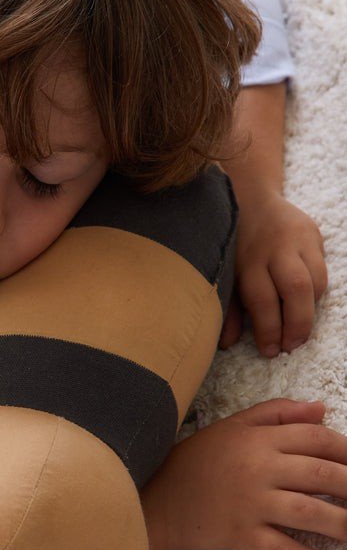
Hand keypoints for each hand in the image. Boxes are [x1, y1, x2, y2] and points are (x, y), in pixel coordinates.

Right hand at [140, 399, 345, 549]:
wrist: (155, 497)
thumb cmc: (196, 460)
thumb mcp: (233, 426)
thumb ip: (277, 413)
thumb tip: (321, 409)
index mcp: (258, 438)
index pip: (316, 439)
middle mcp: (258, 467)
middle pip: (321, 475)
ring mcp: (250, 502)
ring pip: (309, 513)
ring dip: (343, 525)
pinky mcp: (239, 534)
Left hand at [219, 192, 327, 356]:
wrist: (251, 198)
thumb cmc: (235, 244)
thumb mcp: (226, 274)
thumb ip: (229, 308)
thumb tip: (227, 344)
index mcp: (248, 258)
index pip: (262, 299)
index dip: (268, 329)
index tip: (270, 351)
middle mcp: (275, 246)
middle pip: (296, 288)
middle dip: (298, 323)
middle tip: (292, 345)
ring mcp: (299, 238)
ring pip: (316, 280)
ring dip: (310, 310)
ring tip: (298, 328)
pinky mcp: (315, 234)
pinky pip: (323, 270)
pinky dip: (316, 291)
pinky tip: (304, 302)